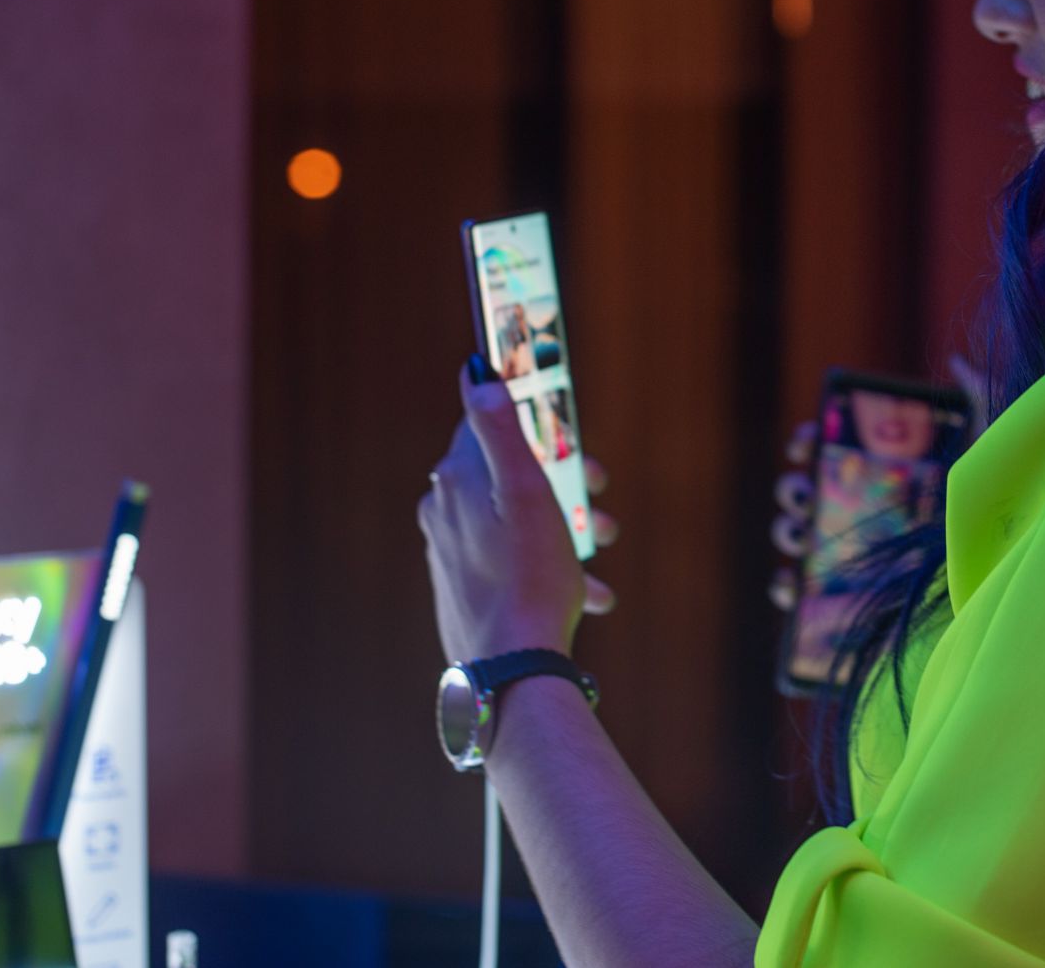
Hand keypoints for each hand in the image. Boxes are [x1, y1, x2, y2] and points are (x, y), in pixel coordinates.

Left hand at [419, 362, 620, 664]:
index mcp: (457, 482)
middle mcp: (444, 512)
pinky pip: (510, 563)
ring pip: (514, 522)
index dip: (535, 424)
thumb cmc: (528, 580)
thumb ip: (502, 430)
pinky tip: (587, 594)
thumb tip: (476, 372)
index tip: (571, 443)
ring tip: (600, 547)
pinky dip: (548, 567)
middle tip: (597, 500)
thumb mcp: (528, 494)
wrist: (512, 671)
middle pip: (507, 475)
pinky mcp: (463, 588)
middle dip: (561, 482)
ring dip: (563, 528)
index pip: (486, 424)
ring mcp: (451, 553)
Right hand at [764, 354, 990, 610]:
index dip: (808, 442)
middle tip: (805, 493)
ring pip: (797, 536)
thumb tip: (959, 363)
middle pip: (804, 492)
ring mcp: (847, 550)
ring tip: (799, 534)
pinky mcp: (846, 592)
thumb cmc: (987, 501)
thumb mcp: (989, 446)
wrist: (996, 559)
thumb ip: (975, 401)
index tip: (807, 444)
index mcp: (874, 471)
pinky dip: (786, 586)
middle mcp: (854, 507)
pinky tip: (790, 583)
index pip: (825, 449)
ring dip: (786, 531)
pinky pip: (804, 591)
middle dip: (793, 489)